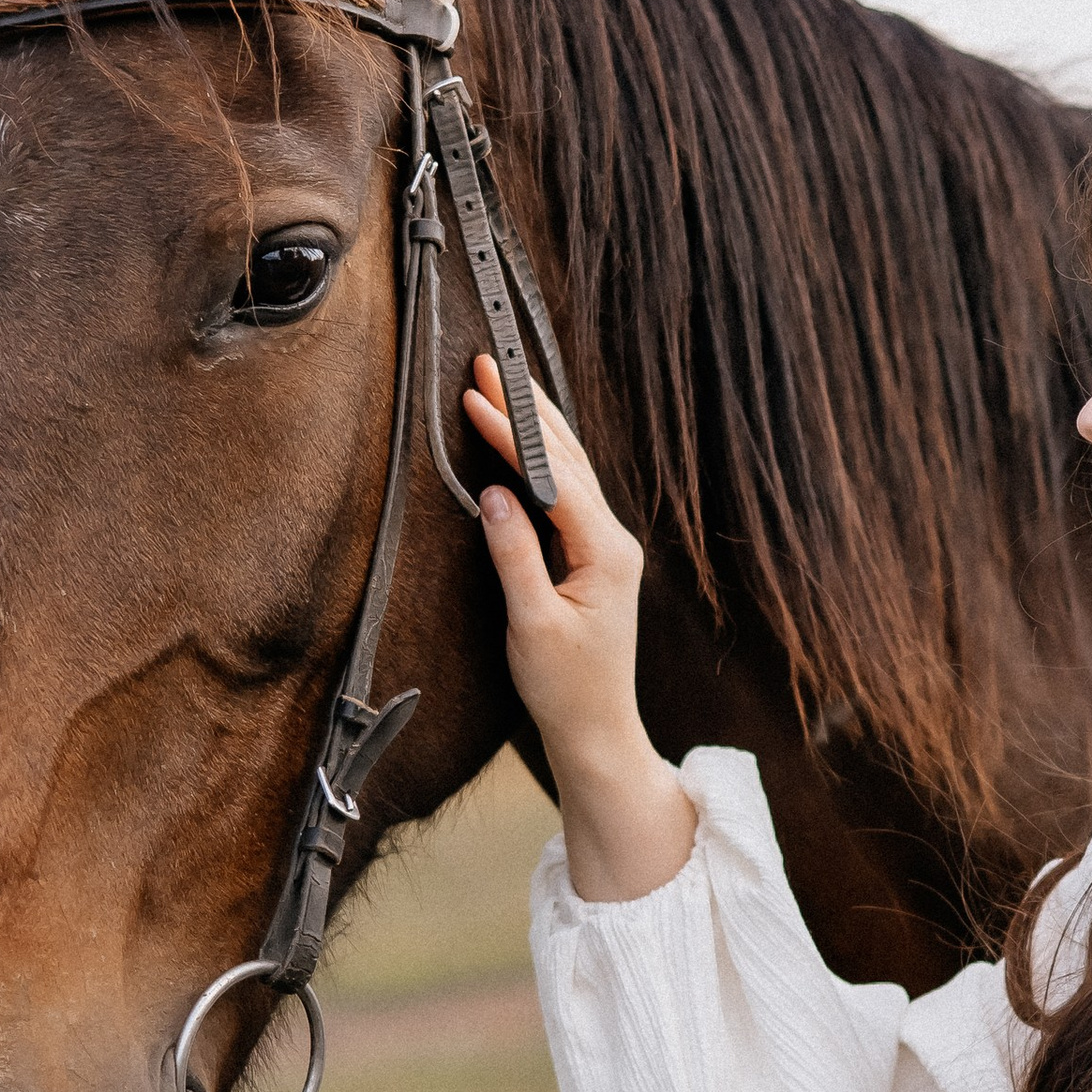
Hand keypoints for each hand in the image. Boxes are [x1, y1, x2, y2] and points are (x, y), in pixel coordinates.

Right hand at [464, 357, 694, 902]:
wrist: (597, 731)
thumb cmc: (564, 688)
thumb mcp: (530, 625)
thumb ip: (514, 556)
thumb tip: (493, 494)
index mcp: (606, 553)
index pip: (553, 477)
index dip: (512, 433)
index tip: (476, 395)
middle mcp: (615, 541)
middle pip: (568, 458)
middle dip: (528, 408)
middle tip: (489, 361)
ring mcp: (608, 547)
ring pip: (570, 469)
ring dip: (536, 424)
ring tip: (503, 381)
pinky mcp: (594, 558)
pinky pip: (567, 493)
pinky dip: (542, 458)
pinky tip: (522, 437)